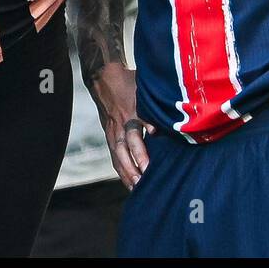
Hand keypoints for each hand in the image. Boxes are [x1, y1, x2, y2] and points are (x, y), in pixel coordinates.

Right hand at [88, 62, 150, 188]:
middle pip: (123, 150)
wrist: (104, 78)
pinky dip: (121, 170)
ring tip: (136, 189)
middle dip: (132, 168)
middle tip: (142, 183)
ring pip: (117, 155)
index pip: (134, 136)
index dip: (141, 152)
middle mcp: (120, 125)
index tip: (149, 166)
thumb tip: (164, 126)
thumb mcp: (144, 90)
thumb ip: (154, 108)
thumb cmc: (129, 83)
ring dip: (126, 173)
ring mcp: (112, 131)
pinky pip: (114, 155)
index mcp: (130, 113)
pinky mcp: (110, 135)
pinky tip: (129, 183)